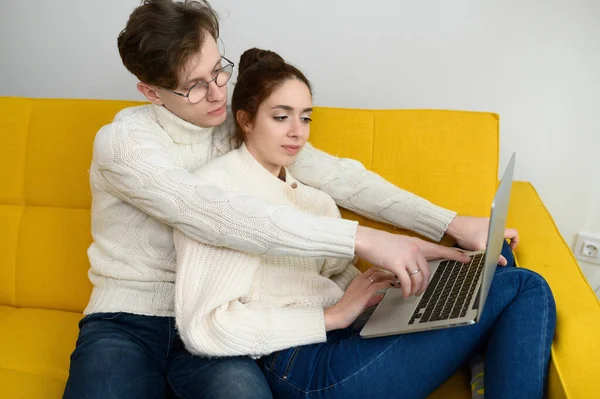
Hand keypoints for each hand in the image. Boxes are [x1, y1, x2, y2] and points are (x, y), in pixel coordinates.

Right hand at [324, 269, 396, 330]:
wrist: (338, 314)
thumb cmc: (347, 309)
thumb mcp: (362, 302)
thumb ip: (372, 298)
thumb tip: (381, 296)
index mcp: (357, 280)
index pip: (371, 270)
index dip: (382, 271)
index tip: (390, 274)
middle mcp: (360, 280)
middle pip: (376, 271)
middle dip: (388, 272)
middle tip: (397, 276)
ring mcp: (362, 285)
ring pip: (379, 276)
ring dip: (390, 277)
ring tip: (399, 280)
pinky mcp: (365, 293)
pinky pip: (379, 285)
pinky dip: (388, 284)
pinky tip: (394, 286)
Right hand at [354, 226, 470, 298]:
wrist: (365, 239)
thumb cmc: (379, 243)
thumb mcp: (398, 245)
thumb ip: (409, 252)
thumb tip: (415, 265)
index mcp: (417, 243)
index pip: (440, 250)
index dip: (455, 255)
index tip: (467, 259)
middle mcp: (414, 249)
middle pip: (428, 271)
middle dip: (425, 285)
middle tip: (421, 291)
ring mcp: (406, 256)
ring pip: (418, 278)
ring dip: (416, 289)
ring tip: (411, 294)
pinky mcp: (396, 264)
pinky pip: (407, 282)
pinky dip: (407, 290)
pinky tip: (404, 294)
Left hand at [446, 215, 518, 265]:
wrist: (452, 225)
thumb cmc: (467, 235)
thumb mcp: (481, 248)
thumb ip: (494, 256)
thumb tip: (504, 263)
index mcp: (497, 227)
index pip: (514, 233)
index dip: (515, 241)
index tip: (510, 248)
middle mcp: (493, 222)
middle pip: (502, 233)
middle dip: (500, 243)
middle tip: (493, 250)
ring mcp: (484, 220)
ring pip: (493, 232)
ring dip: (490, 240)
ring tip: (483, 247)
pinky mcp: (476, 221)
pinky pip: (485, 229)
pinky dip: (483, 236)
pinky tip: (475, 241)